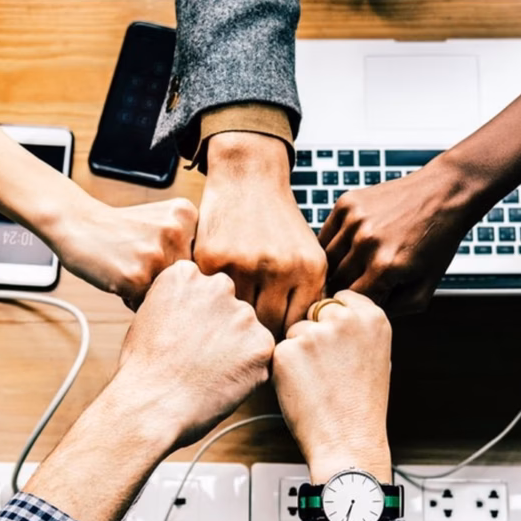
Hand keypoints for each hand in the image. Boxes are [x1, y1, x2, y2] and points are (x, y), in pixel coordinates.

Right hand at [56, 198, 198, 307]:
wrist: (76, 223)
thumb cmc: (120, 229)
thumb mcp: (161, 220)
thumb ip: (188, 244)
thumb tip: (213, 289)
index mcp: (187, 215)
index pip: (201, 261)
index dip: (178, 266)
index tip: (157, 255)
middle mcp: (176, 232)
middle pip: (187, 279)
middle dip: (165, 280)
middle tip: (139, 262)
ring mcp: (157, 254)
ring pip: (168, 293)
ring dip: (149, 291)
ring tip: (129, 269)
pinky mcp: (137, 276)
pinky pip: (146, 304)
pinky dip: (132, 298)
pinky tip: (119, 277)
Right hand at [114, 260, 274, 447]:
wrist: (151, 405)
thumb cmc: (143, 369)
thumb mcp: (148, 316)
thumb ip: (179, 302)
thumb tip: (196, 309)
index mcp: (186, 274)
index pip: (203, 290)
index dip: (194, 318)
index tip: (182, 337)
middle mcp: (218, 286)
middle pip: (229, 307)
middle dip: (219, 329)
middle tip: (198, 358)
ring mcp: (243, 315)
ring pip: (247, 331)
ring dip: (236, 349)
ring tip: (207, 373)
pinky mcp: (261, 345)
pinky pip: (260, 356)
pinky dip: (247, 372)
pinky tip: (221, 383)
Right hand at [196, 132, 325, 336]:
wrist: (248, 177)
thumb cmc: (278, 224)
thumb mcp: (306, 254)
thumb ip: (306, 295)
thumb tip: (299, 342)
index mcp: (309, 269)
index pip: (296, 326)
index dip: (284, 338)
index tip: (272, 340)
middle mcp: (280, 267)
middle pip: (268, 327)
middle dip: (258, 334)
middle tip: (248, 336)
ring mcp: (245, 263)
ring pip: (238, 316)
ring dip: (233, 320)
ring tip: (229, 322)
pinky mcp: (213, 259)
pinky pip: (213, 297)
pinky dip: (212, 302)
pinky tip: (212, 301)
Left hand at [272, 291, 391, 483]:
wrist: (348, 441)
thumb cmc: (361, 405)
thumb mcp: (376, 355)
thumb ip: (357, 328)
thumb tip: (334, 310)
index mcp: (372, 317)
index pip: (340, 298)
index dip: (333, 320)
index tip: (337, 342)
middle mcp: (344, 319)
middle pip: (315, 311)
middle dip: (315, 333)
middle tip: (327, 368)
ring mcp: (314, 334)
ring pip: (294, 331)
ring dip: (298, 351)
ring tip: (318, 382)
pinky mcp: (287, 351)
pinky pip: (279, 351)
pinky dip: (285, 368)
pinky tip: (303, 389)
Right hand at [319, 161, 472, 315]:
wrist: (445, 192)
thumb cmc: (437, 242)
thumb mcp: (426, 287)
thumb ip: (395, 310)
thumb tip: (363, 316)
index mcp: (386, 267)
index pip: (351, 301)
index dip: (354, 306)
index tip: (360, 305)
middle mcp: (366, 242)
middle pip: (335, 281)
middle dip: (344, 289)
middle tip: (355, 287)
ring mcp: (354, 220)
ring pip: (326, 260)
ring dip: (335, 268)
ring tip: (352, 268)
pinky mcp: (347, 204)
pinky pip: (325, 236)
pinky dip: (332, 246)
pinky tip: (348, 247)